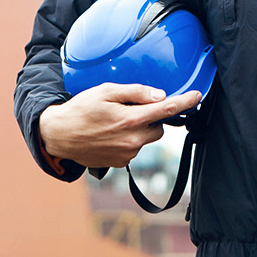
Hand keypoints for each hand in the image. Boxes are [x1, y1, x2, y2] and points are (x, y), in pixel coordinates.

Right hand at [38, 83, 201, 167]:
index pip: (166, 110)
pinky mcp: (120, 164)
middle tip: (131, 110)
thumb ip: (135, 92)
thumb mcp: (106, 91)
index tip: (198, 95)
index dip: (185, 102)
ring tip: (114, 123)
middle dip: (152, 119)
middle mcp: (132, 140)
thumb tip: (160, 95)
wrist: (59, 135)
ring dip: (138, 130)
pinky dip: (128, 141)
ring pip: (145, 139)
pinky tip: (110, 135)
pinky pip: (133, 149)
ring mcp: (127, 155)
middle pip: (159, 128)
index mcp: (130, 120)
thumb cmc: (81, 109)